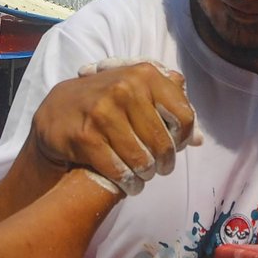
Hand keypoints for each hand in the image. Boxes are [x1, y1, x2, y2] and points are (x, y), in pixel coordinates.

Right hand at [31, 60, 202, 194]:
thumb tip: (200, 140)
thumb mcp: (138, 92)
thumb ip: (171, 109)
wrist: (58, 111)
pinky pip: (119, 171)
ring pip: (142, 161)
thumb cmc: (107, 103)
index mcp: (144, 75)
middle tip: (158, 169)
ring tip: (142, 175)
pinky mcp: (85, 137)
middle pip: (164, 144)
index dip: (185, 138)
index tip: (176, 147)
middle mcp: (125, 88)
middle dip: (164, 163)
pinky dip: (127, 183)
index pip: (184, 116)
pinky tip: (128, 183)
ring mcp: (103, 112)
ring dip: (145, 175)